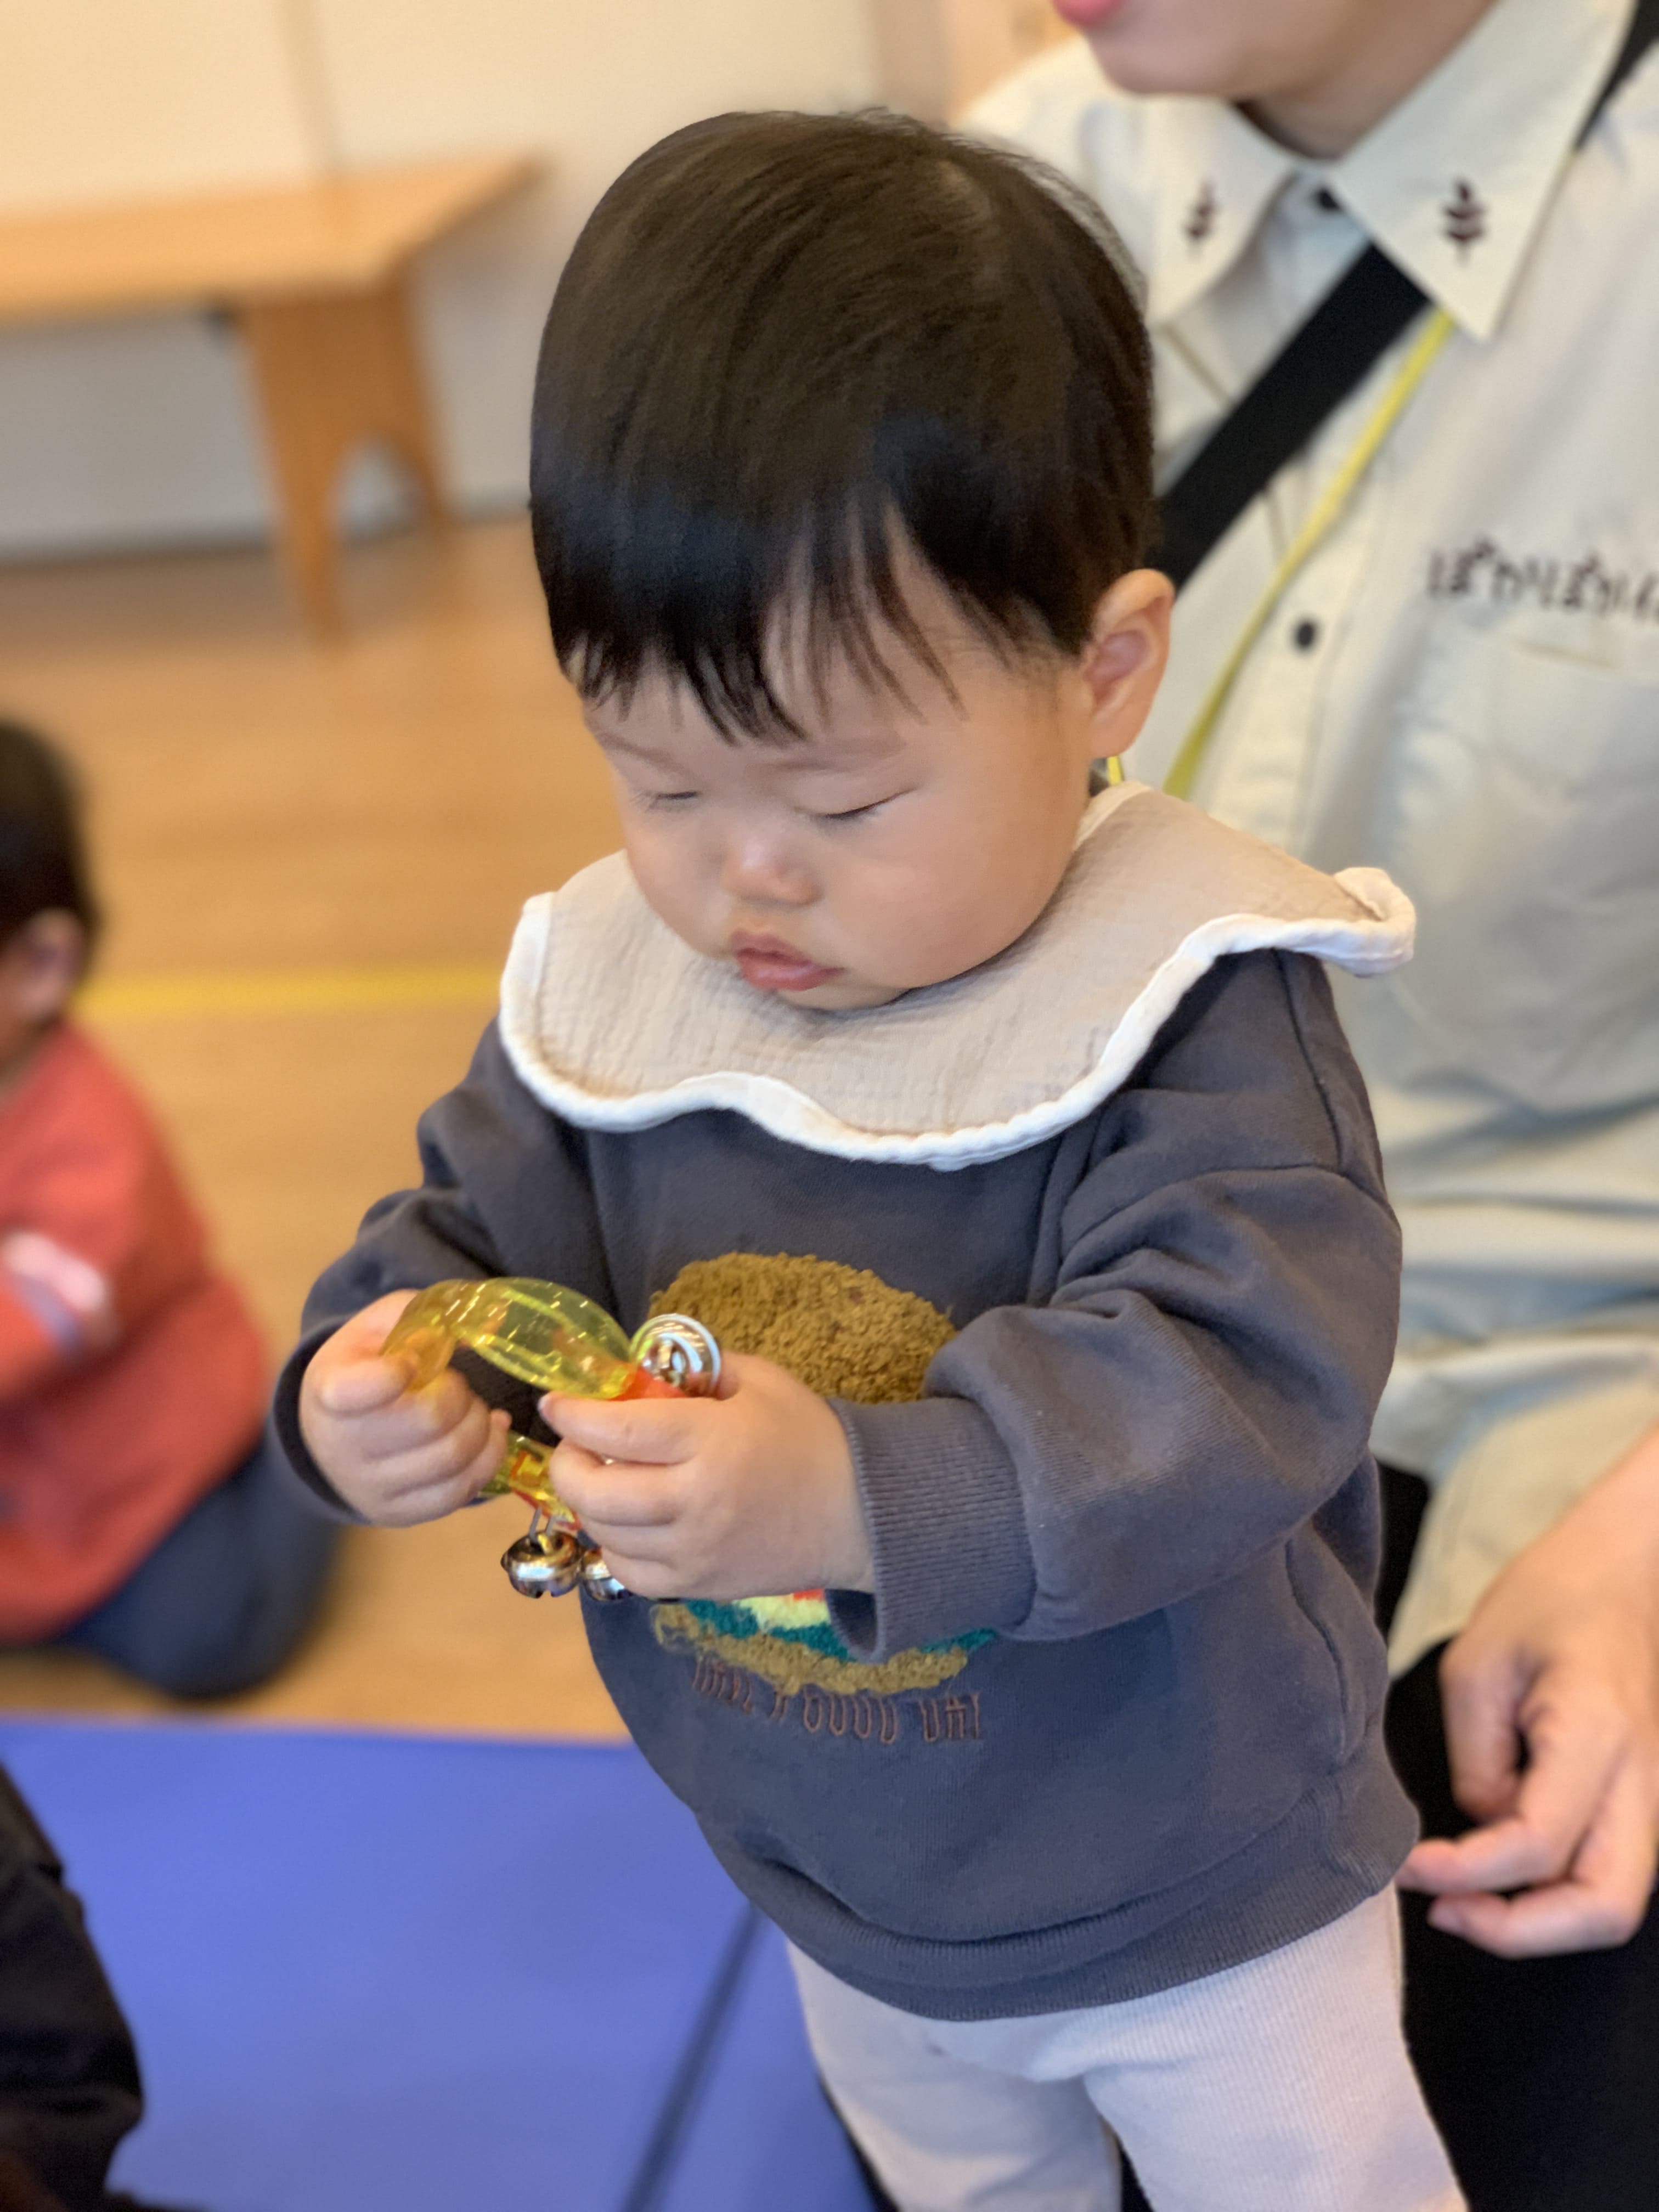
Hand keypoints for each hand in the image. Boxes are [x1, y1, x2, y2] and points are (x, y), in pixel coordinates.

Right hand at [298, 1291, 508, 1524]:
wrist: (332, 1432)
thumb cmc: (366, 1366)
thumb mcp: (382, 1325)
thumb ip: (425, 1313)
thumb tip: (490, 1322)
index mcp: (330, 1389)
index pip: (357, 1390)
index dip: (397, 1372)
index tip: (409, 1363)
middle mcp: (342, 1447)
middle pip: (429, 1420)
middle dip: (461, 1394)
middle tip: (457, 1384)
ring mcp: (369, 1487)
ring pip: (451, 1459)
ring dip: (479, 1425)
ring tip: (474, 1409)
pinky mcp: (398, 1512)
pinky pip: (458, 1493)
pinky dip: (488, 1458)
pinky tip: (488, 1433)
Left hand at [543, 1351, 870, 1600]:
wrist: (858, 1514)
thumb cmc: (807, 1438)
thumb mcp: (760, 1381)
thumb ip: (699, 1370)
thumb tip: (639, 1370)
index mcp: (710, 1440)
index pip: (617, 1428)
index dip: (573, 1415)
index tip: (554, 1402)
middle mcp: (694, 1500)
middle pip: (596, 1490)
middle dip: (567, 1464)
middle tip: (574, 1445)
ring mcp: (693, 1550)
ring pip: (606, 1533)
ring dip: (588, 1503)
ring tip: (600, 1479)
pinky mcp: (698, 1585)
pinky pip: (629, 1572)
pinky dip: (614, 1544)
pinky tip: (626, 1522)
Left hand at [1398, 1424, 1658, 1955]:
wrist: (1622, 1571)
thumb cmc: (1547, 1600)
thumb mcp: (1478, 1664)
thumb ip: (1477, 1760)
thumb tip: (1482, 1830)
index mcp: (1598, 1734)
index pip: (1539, 1843)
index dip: (1466, 1873)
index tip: (1407, 1866)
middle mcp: (1643, 1781)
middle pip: (1604, 1909)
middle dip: (1521, 1932)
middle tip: (1443, 1912)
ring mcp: (1653, 1798)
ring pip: (1613, 1904)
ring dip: (1539, 1922)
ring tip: (1460, 1900)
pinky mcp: (1640, 1802)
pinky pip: (1607, 1874)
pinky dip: (1554, 1893)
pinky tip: (1494, 1871)